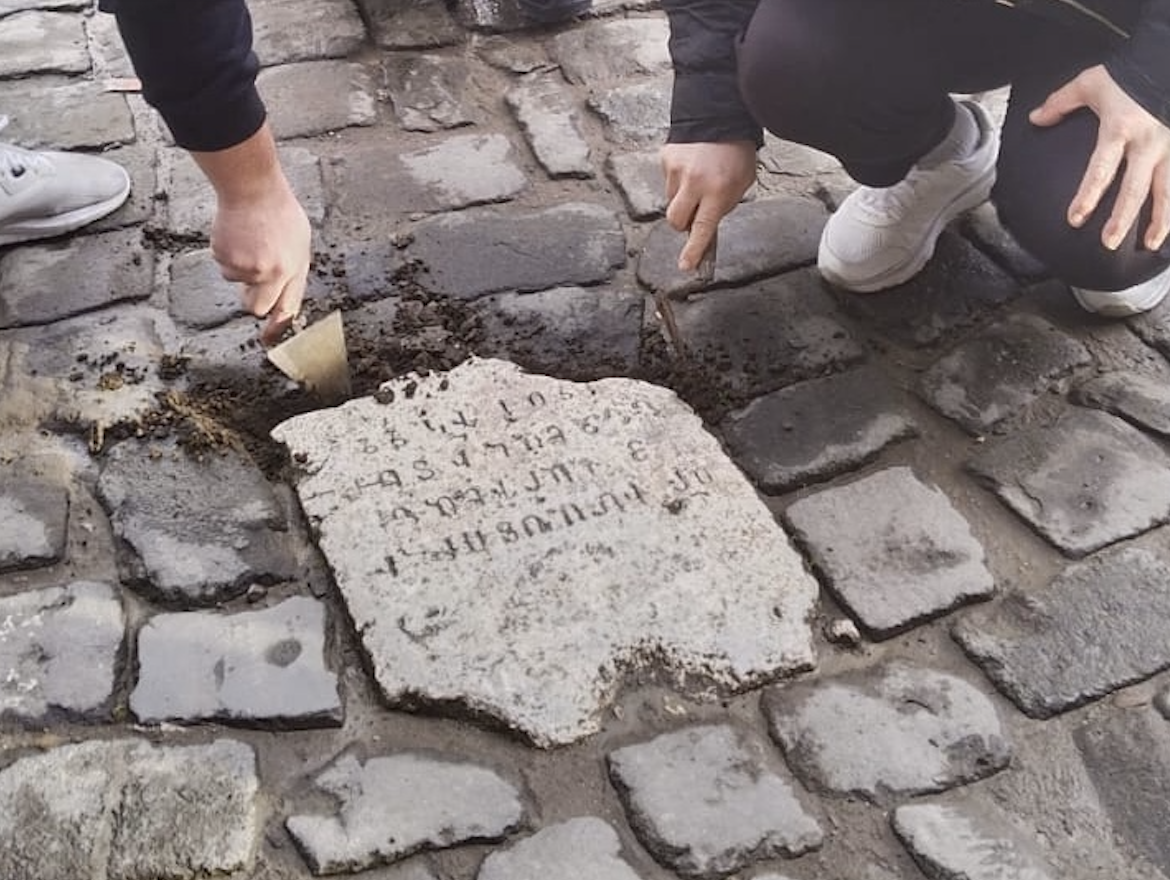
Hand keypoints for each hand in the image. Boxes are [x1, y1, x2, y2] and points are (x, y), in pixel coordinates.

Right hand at [192, 123, 311, 345]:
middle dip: (252, 297)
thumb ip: (292, 268)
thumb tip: (283, 290)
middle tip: (253, 274)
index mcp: (295, 268)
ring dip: (239, 267)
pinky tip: (236, 235)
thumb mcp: (299, 240)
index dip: (277, 327)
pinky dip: (227, 253)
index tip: (268, 339)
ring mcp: (248, 267)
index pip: (288, 308)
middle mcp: (273, 273)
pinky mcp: (226, 257)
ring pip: (236, 282)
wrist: (252, 188)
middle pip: (256, 307)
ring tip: (248, 240)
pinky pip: (223, 265)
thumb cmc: (278, 209)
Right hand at [661, 140, 756, 269]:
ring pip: (671, 201)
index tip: (686, 266)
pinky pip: (667, 182)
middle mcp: (694, 182)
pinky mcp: (666, 159)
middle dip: (683, 224)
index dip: (693, 250)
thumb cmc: (735, 151)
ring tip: (698, 180)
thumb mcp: (741, 183)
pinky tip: (691, 166)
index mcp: (717, 190)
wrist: (720, 114)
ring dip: (682, 200)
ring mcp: (677, 170)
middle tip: (694, 214)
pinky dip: (677, 181)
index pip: (702, 229)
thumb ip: (724, 206)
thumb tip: (705, 226)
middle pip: (676, 221)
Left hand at [1030, 64, 1169, 250]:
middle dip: (1122, 219)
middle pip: (1135, 188)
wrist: (1168, 57)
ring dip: (1160, 219)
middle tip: (1109, 243)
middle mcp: (1148, 142)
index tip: (1075, 219)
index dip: (1087, 197)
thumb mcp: (1091, 82)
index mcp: (1120, 130)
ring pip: (1167, 190)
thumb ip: (1061, 102)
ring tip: (1150, 244)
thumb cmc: (1129, 71)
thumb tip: (1035, 119)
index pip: (1100, 170)